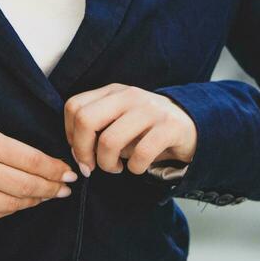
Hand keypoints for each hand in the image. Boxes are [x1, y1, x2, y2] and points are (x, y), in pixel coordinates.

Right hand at [0, 120, 79, 225]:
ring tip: (46, 195)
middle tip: (64, 188)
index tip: (69, 172)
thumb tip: (47, 166)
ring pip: (13, 203)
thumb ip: (12, 148)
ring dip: (35, 200)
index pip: (32, 159)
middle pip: (26, 185)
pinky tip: (22, 202)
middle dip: (51, 188)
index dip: (54, 168)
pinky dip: (13, 208)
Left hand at [63, 83, 196, 176]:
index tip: (80, 152)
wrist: (189, 124)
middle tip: (91, 166)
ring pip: (109, 141)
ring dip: (107, 164)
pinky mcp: (169, 127)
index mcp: (112, 92)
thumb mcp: (119, 119)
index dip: (70, 134)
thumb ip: (97, 129)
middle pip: (86, 120)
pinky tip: (137, 167)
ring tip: (116, 168)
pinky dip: (134, 168)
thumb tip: (78, 154)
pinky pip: (140, 153)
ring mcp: (150, 109)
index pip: (74, 106)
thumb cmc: (145, 128)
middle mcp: (129, 96)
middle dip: (82, 151)